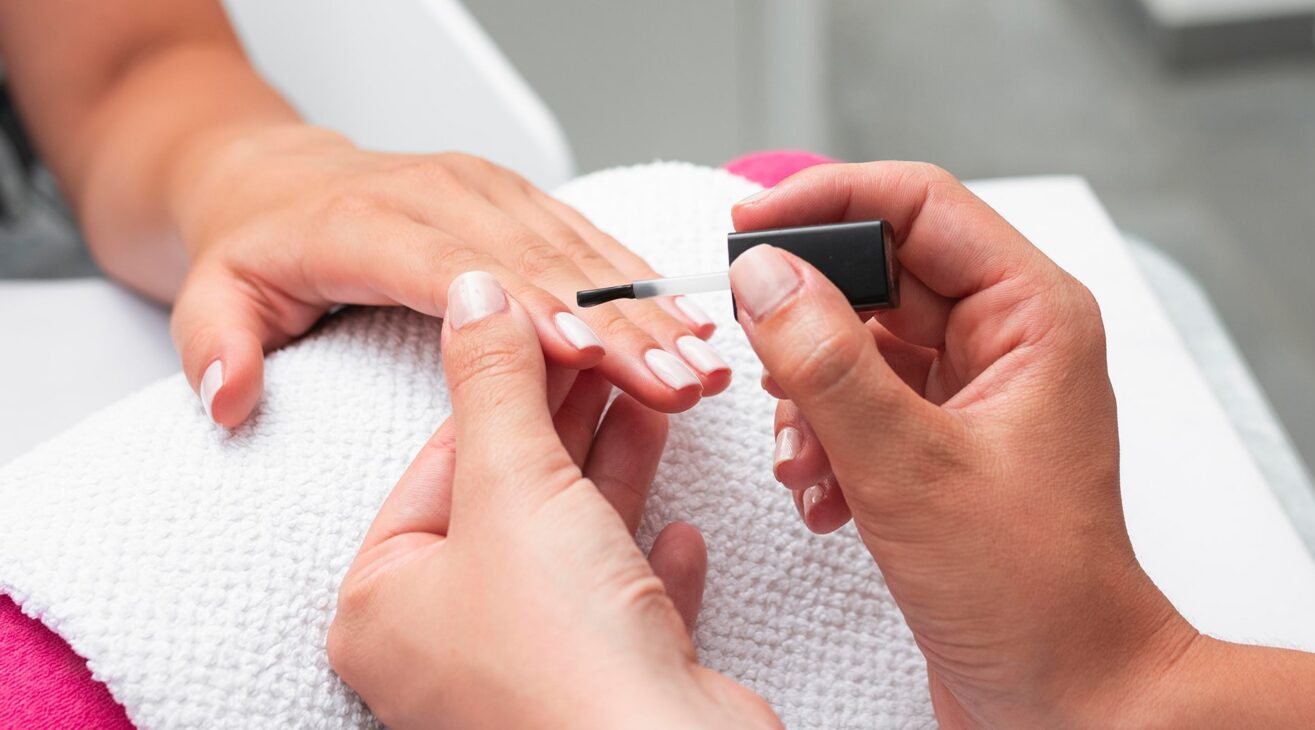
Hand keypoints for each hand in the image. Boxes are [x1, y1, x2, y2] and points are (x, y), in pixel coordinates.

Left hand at [170, 125, 728, 426]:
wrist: (275, 174)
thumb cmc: (257, 244)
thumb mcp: (212, 292)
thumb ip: (217, 343)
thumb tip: (226, 397)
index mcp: (368, 224)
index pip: (456, 271)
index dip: (525, 311)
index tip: (586, 354)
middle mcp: (441, 197)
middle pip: (542, 264)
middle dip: (619, 328)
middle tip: (680, 381)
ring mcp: (487, 191)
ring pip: (583, 251)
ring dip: (649, 312)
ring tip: (704, 367)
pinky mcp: (518, 199)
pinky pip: (591, 239)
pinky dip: (643, 285)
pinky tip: (688, 323)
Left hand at [327, 271, 775, 728]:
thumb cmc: (560, 649)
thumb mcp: (514, 484)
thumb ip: (493, 380)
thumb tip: (473, 290)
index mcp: (384, 604)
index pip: (439, 462)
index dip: (502, 382)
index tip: (552, 322)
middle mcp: (445, 644)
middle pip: (508, 498)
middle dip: (568, 419)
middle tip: (614, 349)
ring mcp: (527, 671)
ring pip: (572, 546)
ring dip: (617, 473)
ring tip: (658, 398)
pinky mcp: (603, 689)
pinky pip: (624, 607)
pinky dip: (651, 564)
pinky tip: (684, 528)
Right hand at [728, 162, 1196, 727]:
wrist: (1066, 695)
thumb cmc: (1031, 591)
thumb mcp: (909, 467)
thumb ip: (827, 363)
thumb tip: (764, 275)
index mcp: (1031, 315)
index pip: (918, 204)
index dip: (825, 200)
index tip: (745, 222)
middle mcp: (1005, 340)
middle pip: (878, 274)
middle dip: (807, 322)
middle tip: (755, 348)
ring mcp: (970, 392)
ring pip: (858, 343)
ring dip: (809, 396)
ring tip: (803, 458)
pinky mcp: (938, 441)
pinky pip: (859, 403)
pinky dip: (824, 440)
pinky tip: (823, 496)